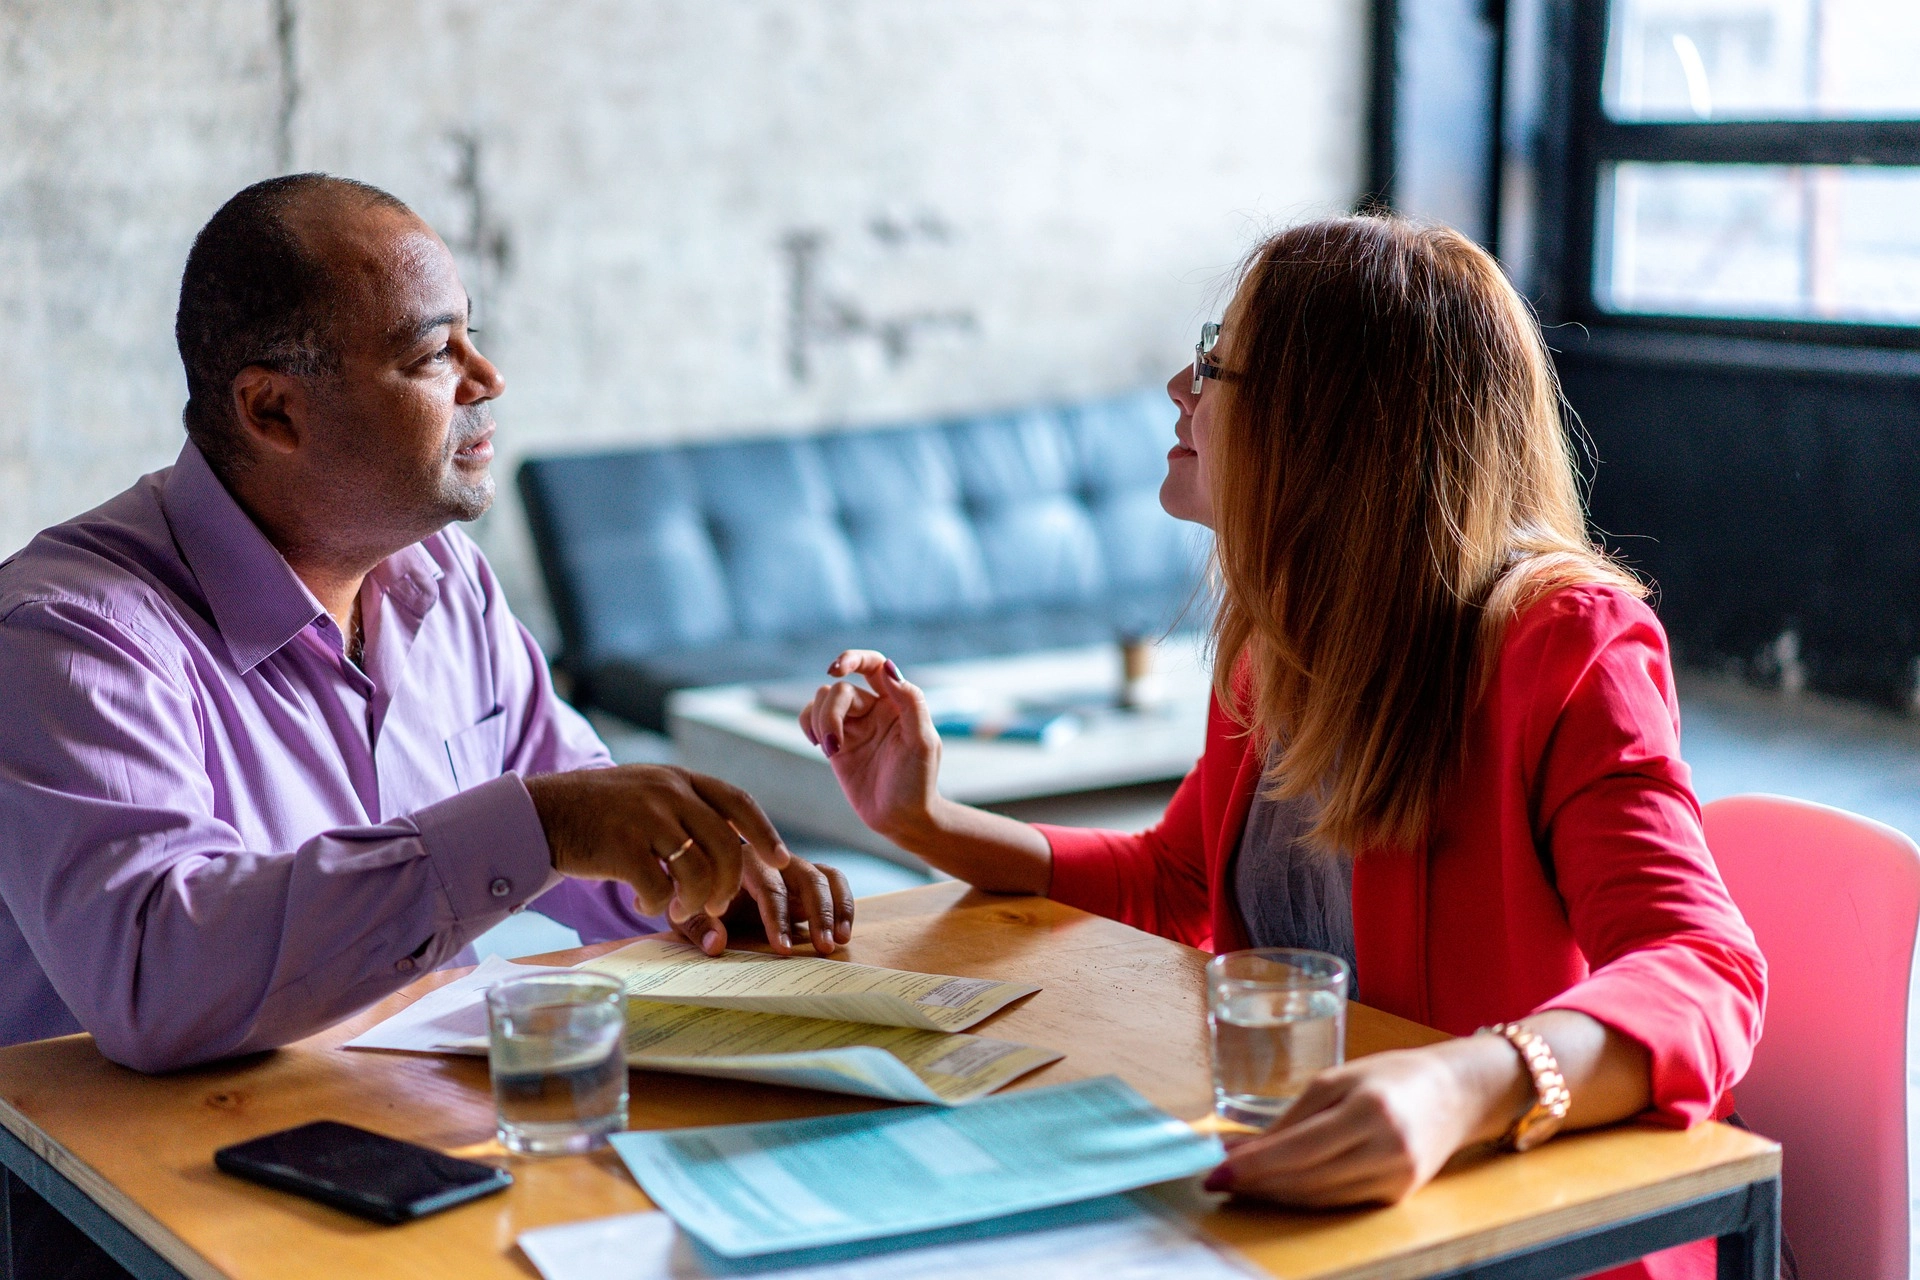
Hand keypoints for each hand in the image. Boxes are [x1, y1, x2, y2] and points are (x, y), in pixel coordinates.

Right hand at [524, 765, 789, 924]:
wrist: (544, 813)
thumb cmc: (602, 812)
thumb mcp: (649, 793)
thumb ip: (688, 810)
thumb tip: (736, 847)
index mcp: (680, 779)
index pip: (738, 802)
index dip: (765, 833)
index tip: (782, 860)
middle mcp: (668, 793)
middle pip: (725, 844)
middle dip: (730, 882)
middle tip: (719, 903)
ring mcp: (645, 818)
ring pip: (697, 870)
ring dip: (695, 900)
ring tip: (678, 907)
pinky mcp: (621, 847)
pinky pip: (658, 888)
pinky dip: (657, 904)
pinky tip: (643, 900)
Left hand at [669, 855, 855, 956]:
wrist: (703, 879)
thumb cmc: (696, 898)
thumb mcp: (686, 913)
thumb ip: (698, 928)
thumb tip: (716, 946)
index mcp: (742, 863)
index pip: (768, 888)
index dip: (778, 919)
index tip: (784, 949)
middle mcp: (772, 859)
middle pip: (805, 878)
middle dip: (817, 914)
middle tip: (824, 947)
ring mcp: (793, 865)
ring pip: (824, 877)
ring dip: (835, 910)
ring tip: (838, 942)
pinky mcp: (808, 875)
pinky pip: (834, 880)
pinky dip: (844, 903)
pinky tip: (845, 932)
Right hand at [799, 652, 941, 842]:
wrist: (902, 819)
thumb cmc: (919, 781)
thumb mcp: (922, 742)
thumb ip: (910, 702)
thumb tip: (888, 668)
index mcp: (898, 701)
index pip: (874, 665)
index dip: (853, 659)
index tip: (835, 669)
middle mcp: (874, 708)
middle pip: (840, 689)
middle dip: (831, 713)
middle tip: (833, 746)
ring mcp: (854, 725)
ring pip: (823, 701)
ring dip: (819, 722)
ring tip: (830, 750)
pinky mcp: (836, 743)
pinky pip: (812, 718)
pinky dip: (808, 725)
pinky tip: (820, 744)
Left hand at [1204, 1041, 1523, 1206]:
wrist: (1456, 1094)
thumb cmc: (1392, 1076)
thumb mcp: (1338, 1079)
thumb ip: (1291, 1116)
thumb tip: (1240, 1146)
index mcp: (1370, 1111)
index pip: (1298, 1149)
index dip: (1253, 1165)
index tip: (1216, 1171)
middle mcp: (1386, 1150)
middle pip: (1306, 1180)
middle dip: (1256, 1183)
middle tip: (1217, 1180)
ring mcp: (1395, 1179)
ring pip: (1319, 1197)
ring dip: (1274, 1194)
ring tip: (1239, 1184)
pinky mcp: (1397, 1196)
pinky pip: (1338, 1201)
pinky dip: (1303, 1196)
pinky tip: (1277, 1188)